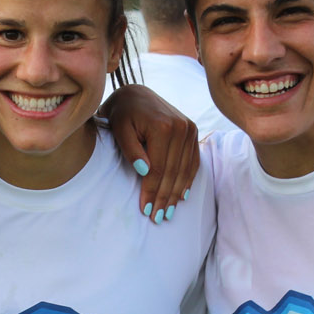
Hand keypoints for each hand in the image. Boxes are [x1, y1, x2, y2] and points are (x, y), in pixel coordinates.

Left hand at [103, 84, 198, 221]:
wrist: (135, 94)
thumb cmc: (122, 114)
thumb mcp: (119, 129)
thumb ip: (131, 150)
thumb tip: (145, 171)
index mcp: (163, 127)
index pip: (158, 169)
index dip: (152, 192)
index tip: (146, 211)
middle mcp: (181, 127)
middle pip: (173, 172)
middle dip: (165, 198)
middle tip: (158, 218)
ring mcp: (190, 129)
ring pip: (184, 170)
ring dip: (176, 194)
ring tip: (168, 212)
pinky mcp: (193, 132)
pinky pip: (193, 161)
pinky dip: (188, 180)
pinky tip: (182, 195)